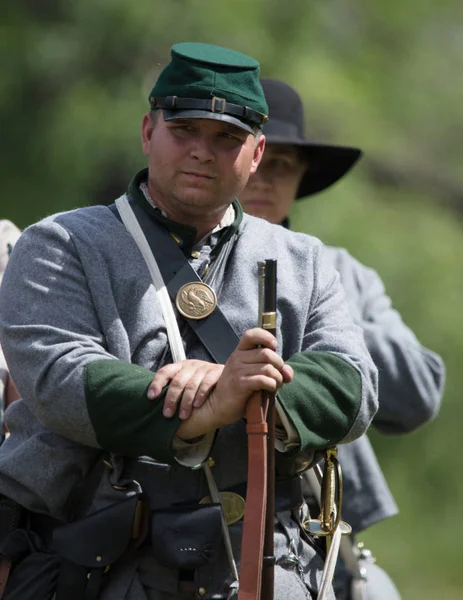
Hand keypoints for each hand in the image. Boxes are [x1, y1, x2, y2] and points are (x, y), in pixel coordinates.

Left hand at [147, 360, 223, 419]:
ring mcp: (204, 368)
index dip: (157, 384)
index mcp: (180, 367)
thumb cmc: (201, 385)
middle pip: (177, 381)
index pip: (165, 372)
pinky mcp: (216, 372)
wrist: (229, 377)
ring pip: (191, 384)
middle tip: (168, 414)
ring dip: (186, 401)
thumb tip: (154, 403)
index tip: (151, 397)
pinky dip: (201, 395)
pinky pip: (207, 383)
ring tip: (183, 415)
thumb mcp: (186, 383)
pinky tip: (197, 405)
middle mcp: (190, 366)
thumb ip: (173, 389)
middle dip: (171, 399)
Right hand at [176, 328, 292, 439]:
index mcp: (240, 351)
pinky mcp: (239, 384)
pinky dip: (272, 385)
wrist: (219, 405)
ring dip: (277, 378)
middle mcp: (237, 357)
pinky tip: (270, 389)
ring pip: (268, 368)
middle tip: (279, 375)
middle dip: (279, 364)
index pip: (251, 334)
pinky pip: (263, 380)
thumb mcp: (255, 375)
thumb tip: (288, 373)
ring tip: (275, 384)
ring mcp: (237, 370)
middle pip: (267, 353)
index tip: (274, 346)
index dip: (266, 336)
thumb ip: (274, 370)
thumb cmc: (240, 389)